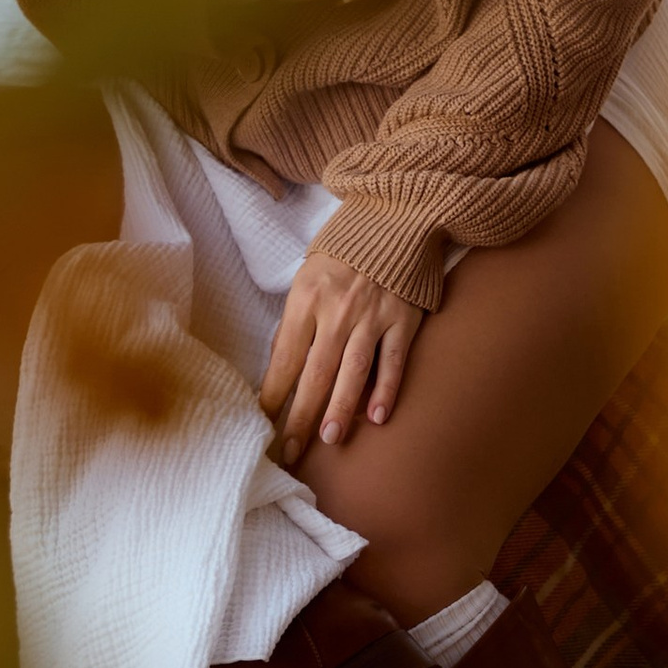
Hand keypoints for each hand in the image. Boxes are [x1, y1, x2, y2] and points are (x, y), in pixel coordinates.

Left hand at [258, 247, 424, 469]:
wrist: (395, 216)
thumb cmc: (343, 252)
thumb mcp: (306, 277)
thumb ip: (295, 321)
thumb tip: (278, 367)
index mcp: (307, 298)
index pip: (284, 358)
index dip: (273, 395)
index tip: (263, 425)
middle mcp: (338, 309)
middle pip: (315, 373)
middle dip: (300, 416)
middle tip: (290, 452)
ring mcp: (373, 315)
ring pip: (353, 371)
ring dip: (340, 408)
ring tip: (329, 440)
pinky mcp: (403, 317)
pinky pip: (393, 360)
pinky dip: (386, 389)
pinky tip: (378, 417)